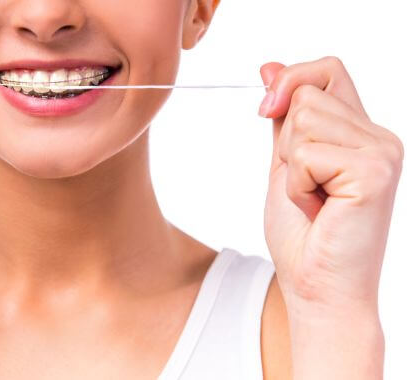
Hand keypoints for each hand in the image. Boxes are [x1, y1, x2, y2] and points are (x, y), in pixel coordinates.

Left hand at [258, 56, 402, 378]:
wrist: (317, 288)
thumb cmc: (303, 235)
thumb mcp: (285, 164)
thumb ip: (284, 117)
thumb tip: (270, 67)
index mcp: (361, 133)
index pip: (326, 70)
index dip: (291, 81)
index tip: (267, 111)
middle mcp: (380, 137)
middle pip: (310, 92)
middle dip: (286, 141)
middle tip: (304, 185)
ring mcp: (382, 152)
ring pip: (305, 119)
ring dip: (291, 166)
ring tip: (313, 198)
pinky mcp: (374, 172)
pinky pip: (305, 153)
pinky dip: (296, 184)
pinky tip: (319, 209)